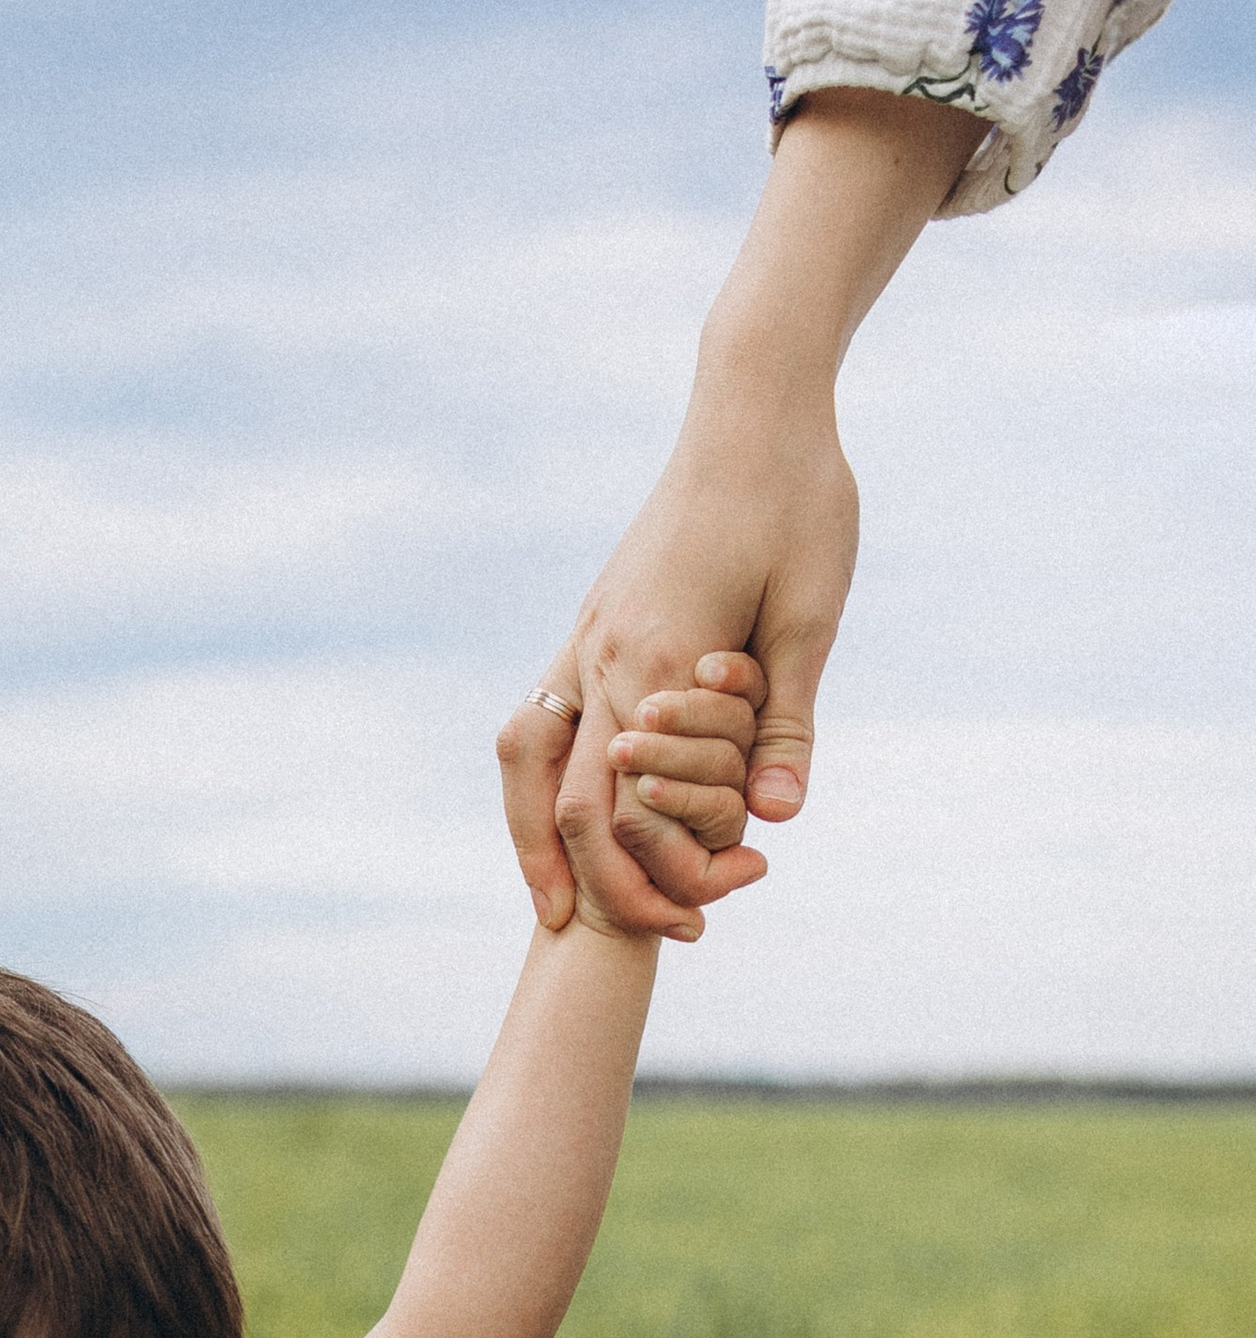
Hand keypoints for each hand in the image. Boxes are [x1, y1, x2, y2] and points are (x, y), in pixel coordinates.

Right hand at [501, 390, 854, 936]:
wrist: (753, 405)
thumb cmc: (799, 499)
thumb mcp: (812, 615)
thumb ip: (787, 722)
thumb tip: (777, 819)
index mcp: (657, 660)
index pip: (632, 809)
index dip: (666, 874)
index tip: (723, 901)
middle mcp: (603, 656)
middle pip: (565, 805)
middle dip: (601, 885)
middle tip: (660, 933)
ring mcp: (585, 638)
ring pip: (526, 762)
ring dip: (535, 840)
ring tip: (558, 903)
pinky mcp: (591, 623)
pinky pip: (539, 722)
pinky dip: (542, 782)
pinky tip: (570, 812)